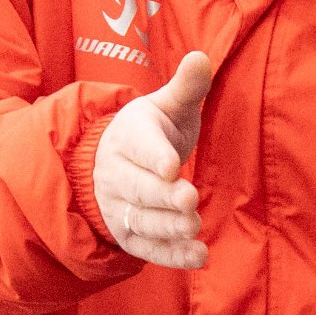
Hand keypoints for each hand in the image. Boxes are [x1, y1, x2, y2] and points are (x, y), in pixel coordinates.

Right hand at [93, 51, 212, 269]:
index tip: (172, 166)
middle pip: (139, 188)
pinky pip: (147, 248)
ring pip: (142, 220)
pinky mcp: (129, 234)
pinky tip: (199, 257)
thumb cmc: (153, 131)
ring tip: (193, 226)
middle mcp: (117, 174)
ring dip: (168, 227)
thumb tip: (200, 56)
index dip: (155, 157)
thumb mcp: (168, 106)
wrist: (115, 162)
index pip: (140, 147)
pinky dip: (171, 255)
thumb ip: (186, 87)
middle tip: (189, 201)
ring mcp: (119, 207)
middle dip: (164, 197)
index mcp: (128, 136)